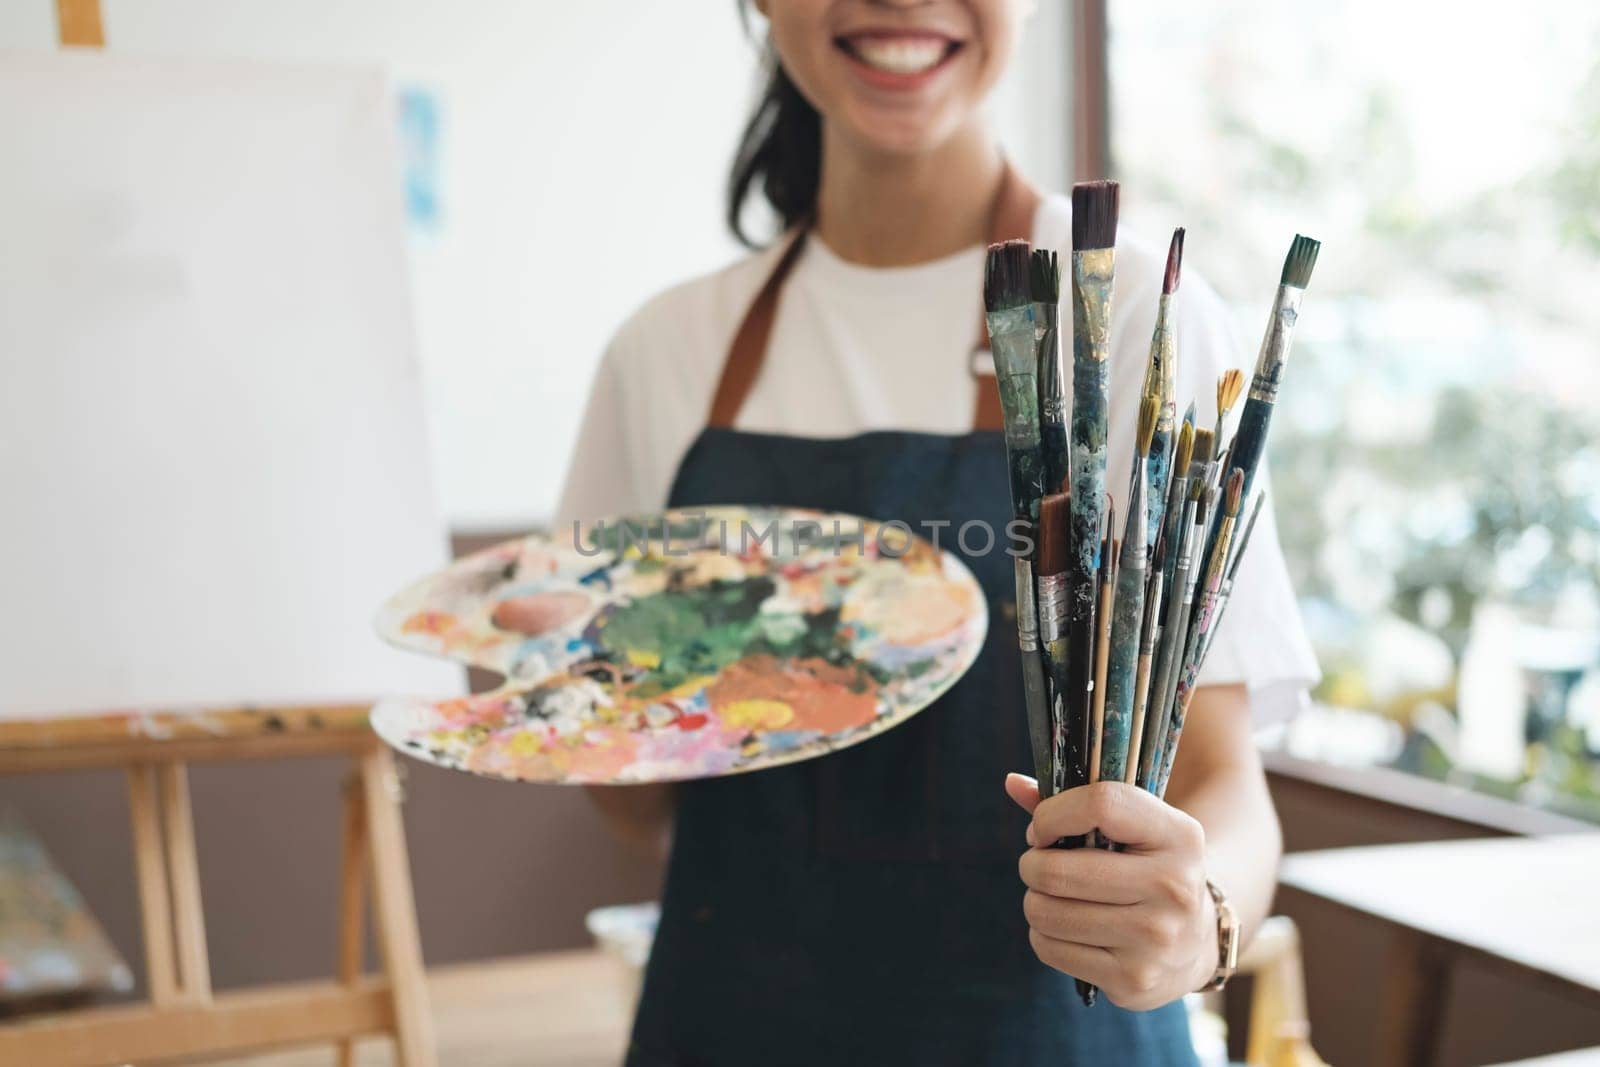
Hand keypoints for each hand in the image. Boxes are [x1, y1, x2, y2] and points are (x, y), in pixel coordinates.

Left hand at [1005, 773, 1215, 1010]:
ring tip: (1055, 897)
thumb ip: (1074, 800)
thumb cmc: (1148, 867)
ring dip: (1035, 901)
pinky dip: (1044, 936)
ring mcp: (1155, 939)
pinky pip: (1050, 949)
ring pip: (1047, 913)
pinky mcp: (1133, 979)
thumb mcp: (1133, 827)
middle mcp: (1174, 888)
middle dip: (1032, 865)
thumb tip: (1011, 782)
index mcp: (1179, 836)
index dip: (1053, 813)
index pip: (1101, 804)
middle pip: (1058, 871)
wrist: (1198, 941)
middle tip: (1040, 865)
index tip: (1043, 829)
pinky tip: (1067, 928)